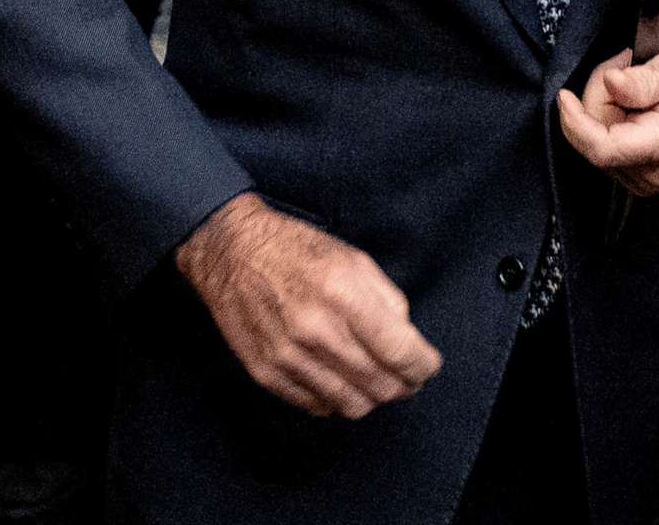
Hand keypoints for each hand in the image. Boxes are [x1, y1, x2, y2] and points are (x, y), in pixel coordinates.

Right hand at [174, 193, 441, 418]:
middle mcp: (315, 331)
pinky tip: (339, 378)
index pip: (400, 352)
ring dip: (372, 397)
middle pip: (380, 386)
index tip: (427, 366)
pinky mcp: (267, 374)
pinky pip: (317, 406)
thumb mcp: (354, 258)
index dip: (423, 366)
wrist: (232, 253)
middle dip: (403, 385)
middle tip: (407, 377)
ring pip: (351, 405)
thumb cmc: (296, 251)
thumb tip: (405, 340)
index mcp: (343, 294)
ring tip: (376, 380)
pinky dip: (336, 398)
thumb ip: (388, 300)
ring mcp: (288, 357)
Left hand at [556, 37, 658, 197]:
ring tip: (632, 81)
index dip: (576, 123)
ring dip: (604, 106)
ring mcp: (644, 178)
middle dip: (599, 97)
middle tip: (623, 65)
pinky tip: (630, 102)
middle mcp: (653, 173)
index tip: (565, 96)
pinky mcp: (638, 174)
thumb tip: (611, 83)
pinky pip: (604, 145)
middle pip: (595, 138)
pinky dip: (609, 118)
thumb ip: (644, 80)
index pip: (603, 149)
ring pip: (596, 141)